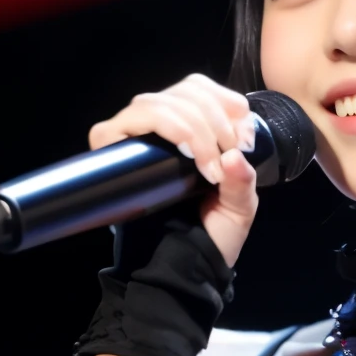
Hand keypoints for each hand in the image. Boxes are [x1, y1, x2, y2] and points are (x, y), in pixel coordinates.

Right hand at [89, 74, 258, 266]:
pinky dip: (167, 128)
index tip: (245, 139)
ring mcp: (132, 136)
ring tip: (212, 166)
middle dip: (215, 120)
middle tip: (230, 157)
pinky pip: (132, 119)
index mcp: (189, 128)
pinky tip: (188, 154)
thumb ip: (244, 179)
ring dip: (195, 127)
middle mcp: (159, 127)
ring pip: (159, 102)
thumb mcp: (240, 206)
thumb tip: (235, 155)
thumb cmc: (210, 234)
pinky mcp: (110, 148)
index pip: (200, 88)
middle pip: (184, 91)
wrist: (184, 267)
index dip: (226, 102)